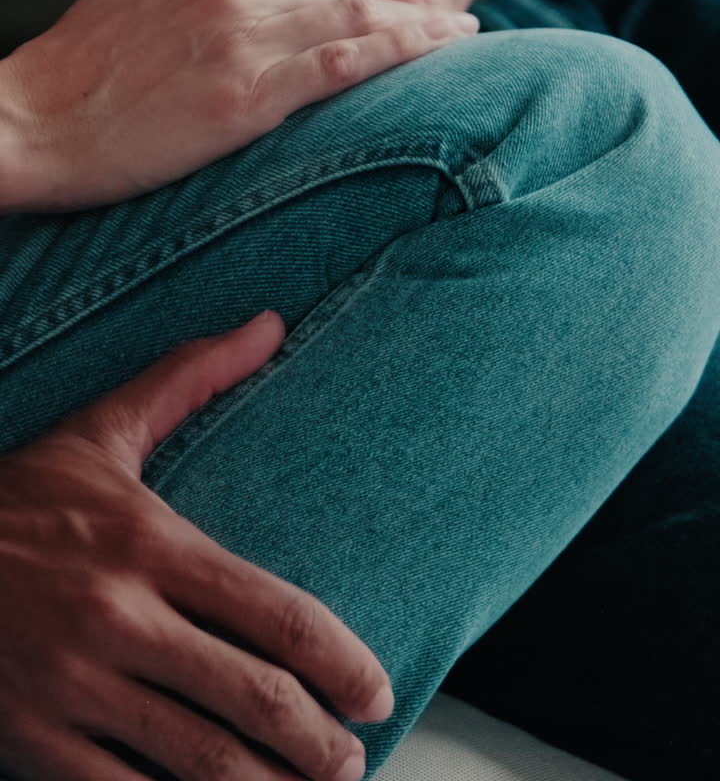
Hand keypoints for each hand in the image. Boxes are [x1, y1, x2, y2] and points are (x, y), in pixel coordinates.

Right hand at [0, 0, 477, 211]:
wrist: (22, 123)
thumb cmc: (65, 80)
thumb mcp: (130, 10)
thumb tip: (218, 4)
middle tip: (448, 9)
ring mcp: (241, 36)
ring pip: (357, 12)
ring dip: (419, 19)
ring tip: (461, 32)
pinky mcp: (246, 93)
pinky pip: (344, 61)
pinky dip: (402, 50)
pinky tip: (437, 53)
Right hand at [0, 310, 393, 780]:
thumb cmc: (17, 499)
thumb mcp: (102, 430)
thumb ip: (191, 376)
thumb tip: (272, 321)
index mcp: (150, 544)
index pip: (277, 614)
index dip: (344, 664)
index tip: (376, 694)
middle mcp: (118, 616)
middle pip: (254, 698)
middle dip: (320, 745)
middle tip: (352, 761)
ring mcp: (72, 686)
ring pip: (200, 764)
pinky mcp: (30, 743)